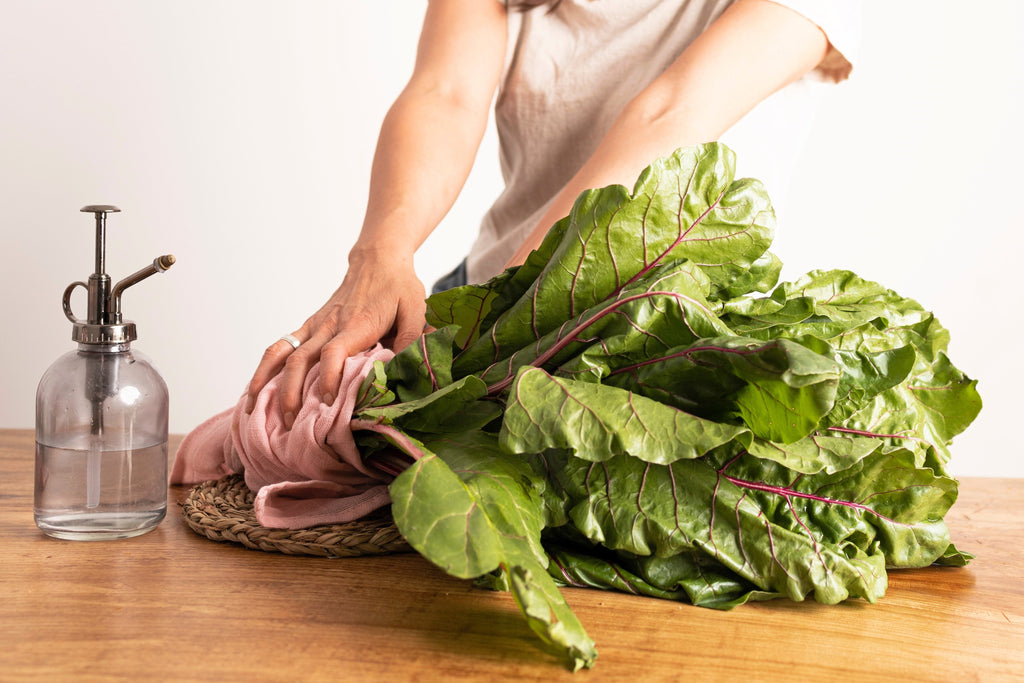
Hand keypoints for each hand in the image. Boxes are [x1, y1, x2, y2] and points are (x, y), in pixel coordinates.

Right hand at [244, 249, 425, 426]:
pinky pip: (282, 346)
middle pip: (300, 359)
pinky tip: (256, 389)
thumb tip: (406, 369)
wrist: (377, 259)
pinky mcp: (310, 325)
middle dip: (290, 392)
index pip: (334, 351)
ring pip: (282, 353)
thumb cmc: (398, 286)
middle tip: (289, 421)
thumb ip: (412, 338)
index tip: (326, 400)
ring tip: (255, 409)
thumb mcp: (416, 308)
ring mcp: (315, 325)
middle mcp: (330, 325)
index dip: (328, 376)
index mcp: (357, 324)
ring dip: (267, 381)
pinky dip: (266, 367)